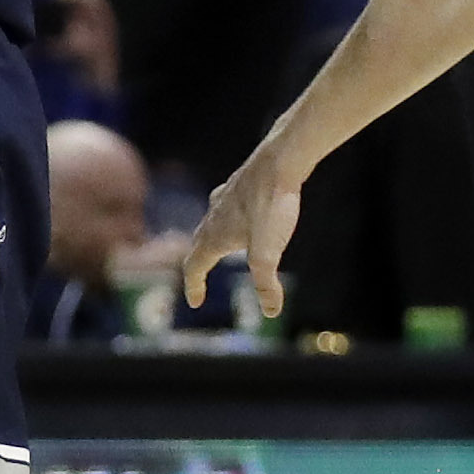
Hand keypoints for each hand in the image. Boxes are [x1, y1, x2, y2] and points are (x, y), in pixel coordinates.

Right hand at [181, 152, 301, 323]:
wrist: (280, 162)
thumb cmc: (269, 206)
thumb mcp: (268, 253)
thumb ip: (266, 283)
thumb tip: (270, 311)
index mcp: (214, 237)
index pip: (194, 267)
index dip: (193, 286)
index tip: (195, 302)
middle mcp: (213, 217)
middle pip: (198, 244)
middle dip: (197, 264)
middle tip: (199, 278)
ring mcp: (224, 199)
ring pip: (210, 223)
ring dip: (209, 239)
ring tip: (216, 247)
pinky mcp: (239, 186)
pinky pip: (225, 207)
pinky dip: (225, 219)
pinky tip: (239, 215)